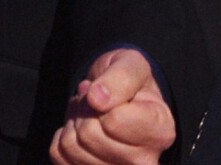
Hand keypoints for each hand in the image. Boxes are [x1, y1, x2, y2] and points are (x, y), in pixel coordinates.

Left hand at [50, 48, 175, 163]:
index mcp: (160, 131)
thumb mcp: (130, 65)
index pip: (112, 121)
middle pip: (89, 135)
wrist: (120, 96)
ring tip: (90, 114)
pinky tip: (81, 129)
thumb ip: (120, 78)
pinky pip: (60, 156)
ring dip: (73, 122)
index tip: (107, 90)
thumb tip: (97, 98)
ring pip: (72, 147)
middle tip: (95, 100)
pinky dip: (63, 135)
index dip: (100, 98)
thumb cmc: (130, 80)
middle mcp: (146, 162)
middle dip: (84, 109)